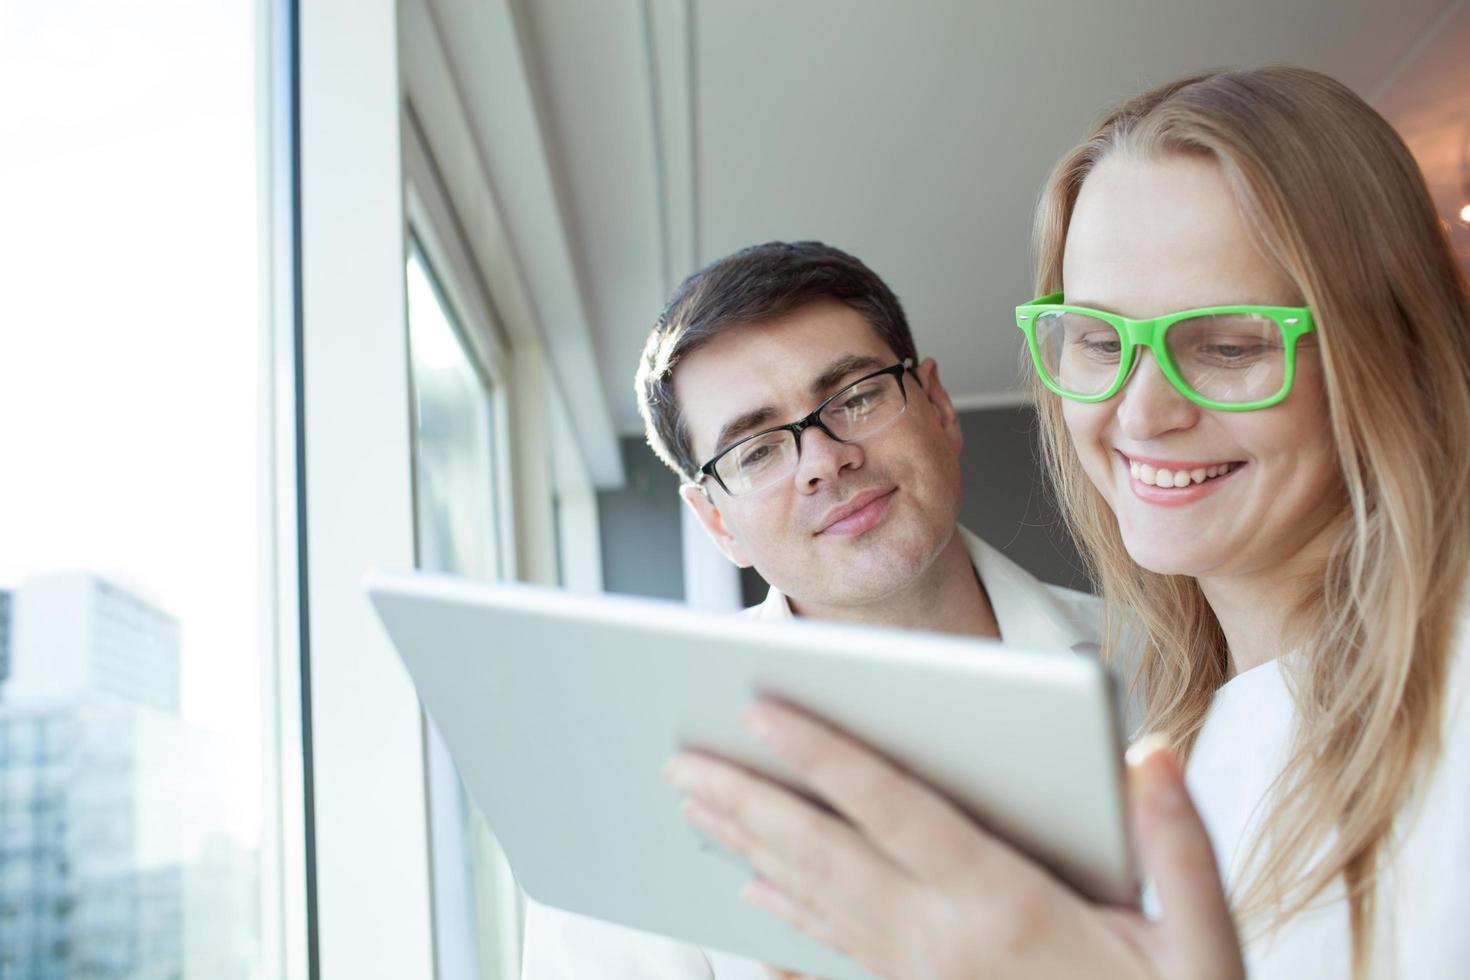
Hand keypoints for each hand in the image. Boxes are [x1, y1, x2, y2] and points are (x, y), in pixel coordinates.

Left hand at [664, 701, 1242, 979]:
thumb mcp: (1201, 944)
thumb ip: (1180, 847)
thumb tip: (1150, 754)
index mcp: (1005, 904)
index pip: (895, 809)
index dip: (825, 753)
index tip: (763, 706)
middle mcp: (943, 939)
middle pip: (825, 855)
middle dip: (749, 801)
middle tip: (680, 761)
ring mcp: (921, 974)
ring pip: (814, 901)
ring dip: (748, 848)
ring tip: (694, 805)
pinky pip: (833, 948)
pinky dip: (784, 912)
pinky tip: (749, 891)